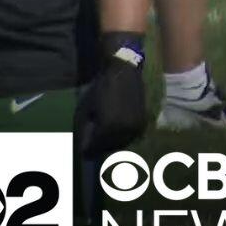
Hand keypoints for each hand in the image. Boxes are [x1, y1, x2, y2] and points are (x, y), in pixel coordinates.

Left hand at [77, 33, 146, 157]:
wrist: (124, 73)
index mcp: (109, 127)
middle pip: (109, 148)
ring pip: (121, 144)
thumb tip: (85, 145)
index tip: (83, 152)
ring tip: (103, 141)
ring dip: (111, 144)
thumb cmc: (101, 88)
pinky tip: (115, 133)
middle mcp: (125, 130)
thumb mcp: (87, 109)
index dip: (87, 151)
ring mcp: (136, 127)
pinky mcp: (142, 122)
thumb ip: (86, 129)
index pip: (95, 148)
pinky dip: (122, 138)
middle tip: (92, 148)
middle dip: (99, 148)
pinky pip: (131, 137)